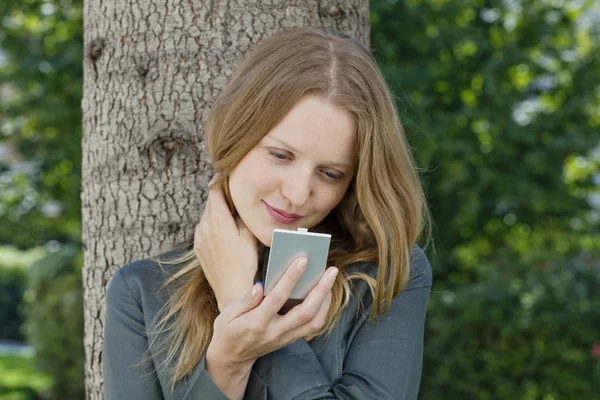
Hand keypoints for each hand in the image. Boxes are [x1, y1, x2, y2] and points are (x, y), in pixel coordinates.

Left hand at [194, 174, 257, 311]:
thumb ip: (242, 214)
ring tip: (230, 216)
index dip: (219, 179)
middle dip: (219, 196)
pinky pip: (204, 230)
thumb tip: (239, 202)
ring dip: (216, 212)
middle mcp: (204, 225)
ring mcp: (199, 237)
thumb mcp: (249, 234)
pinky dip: (212, 226)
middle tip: (231, 193)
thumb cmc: (245, 262)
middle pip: (210, 202)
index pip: (214, 190)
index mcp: (218, 219)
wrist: (231, 289)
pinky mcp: (197, 249)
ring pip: (206, 216)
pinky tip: (224, 234)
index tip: (223, 173)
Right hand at [206, 257, 338, 369]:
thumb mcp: (227, 315)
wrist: (232, 359)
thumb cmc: (228, 331)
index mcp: (256, 322)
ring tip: (330, 281)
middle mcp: (275, 332)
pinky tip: (324, 295)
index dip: (291, 278)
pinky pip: (312, 326)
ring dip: (325, 301)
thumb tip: (260, 286)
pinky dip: (322, 310)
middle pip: (305, 312)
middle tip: (331, 271)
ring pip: (314, 322)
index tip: (302, 260)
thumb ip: (244, 300)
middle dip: (320, 290)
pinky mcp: (290, 339)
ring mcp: (285, 337)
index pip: (278, 298)